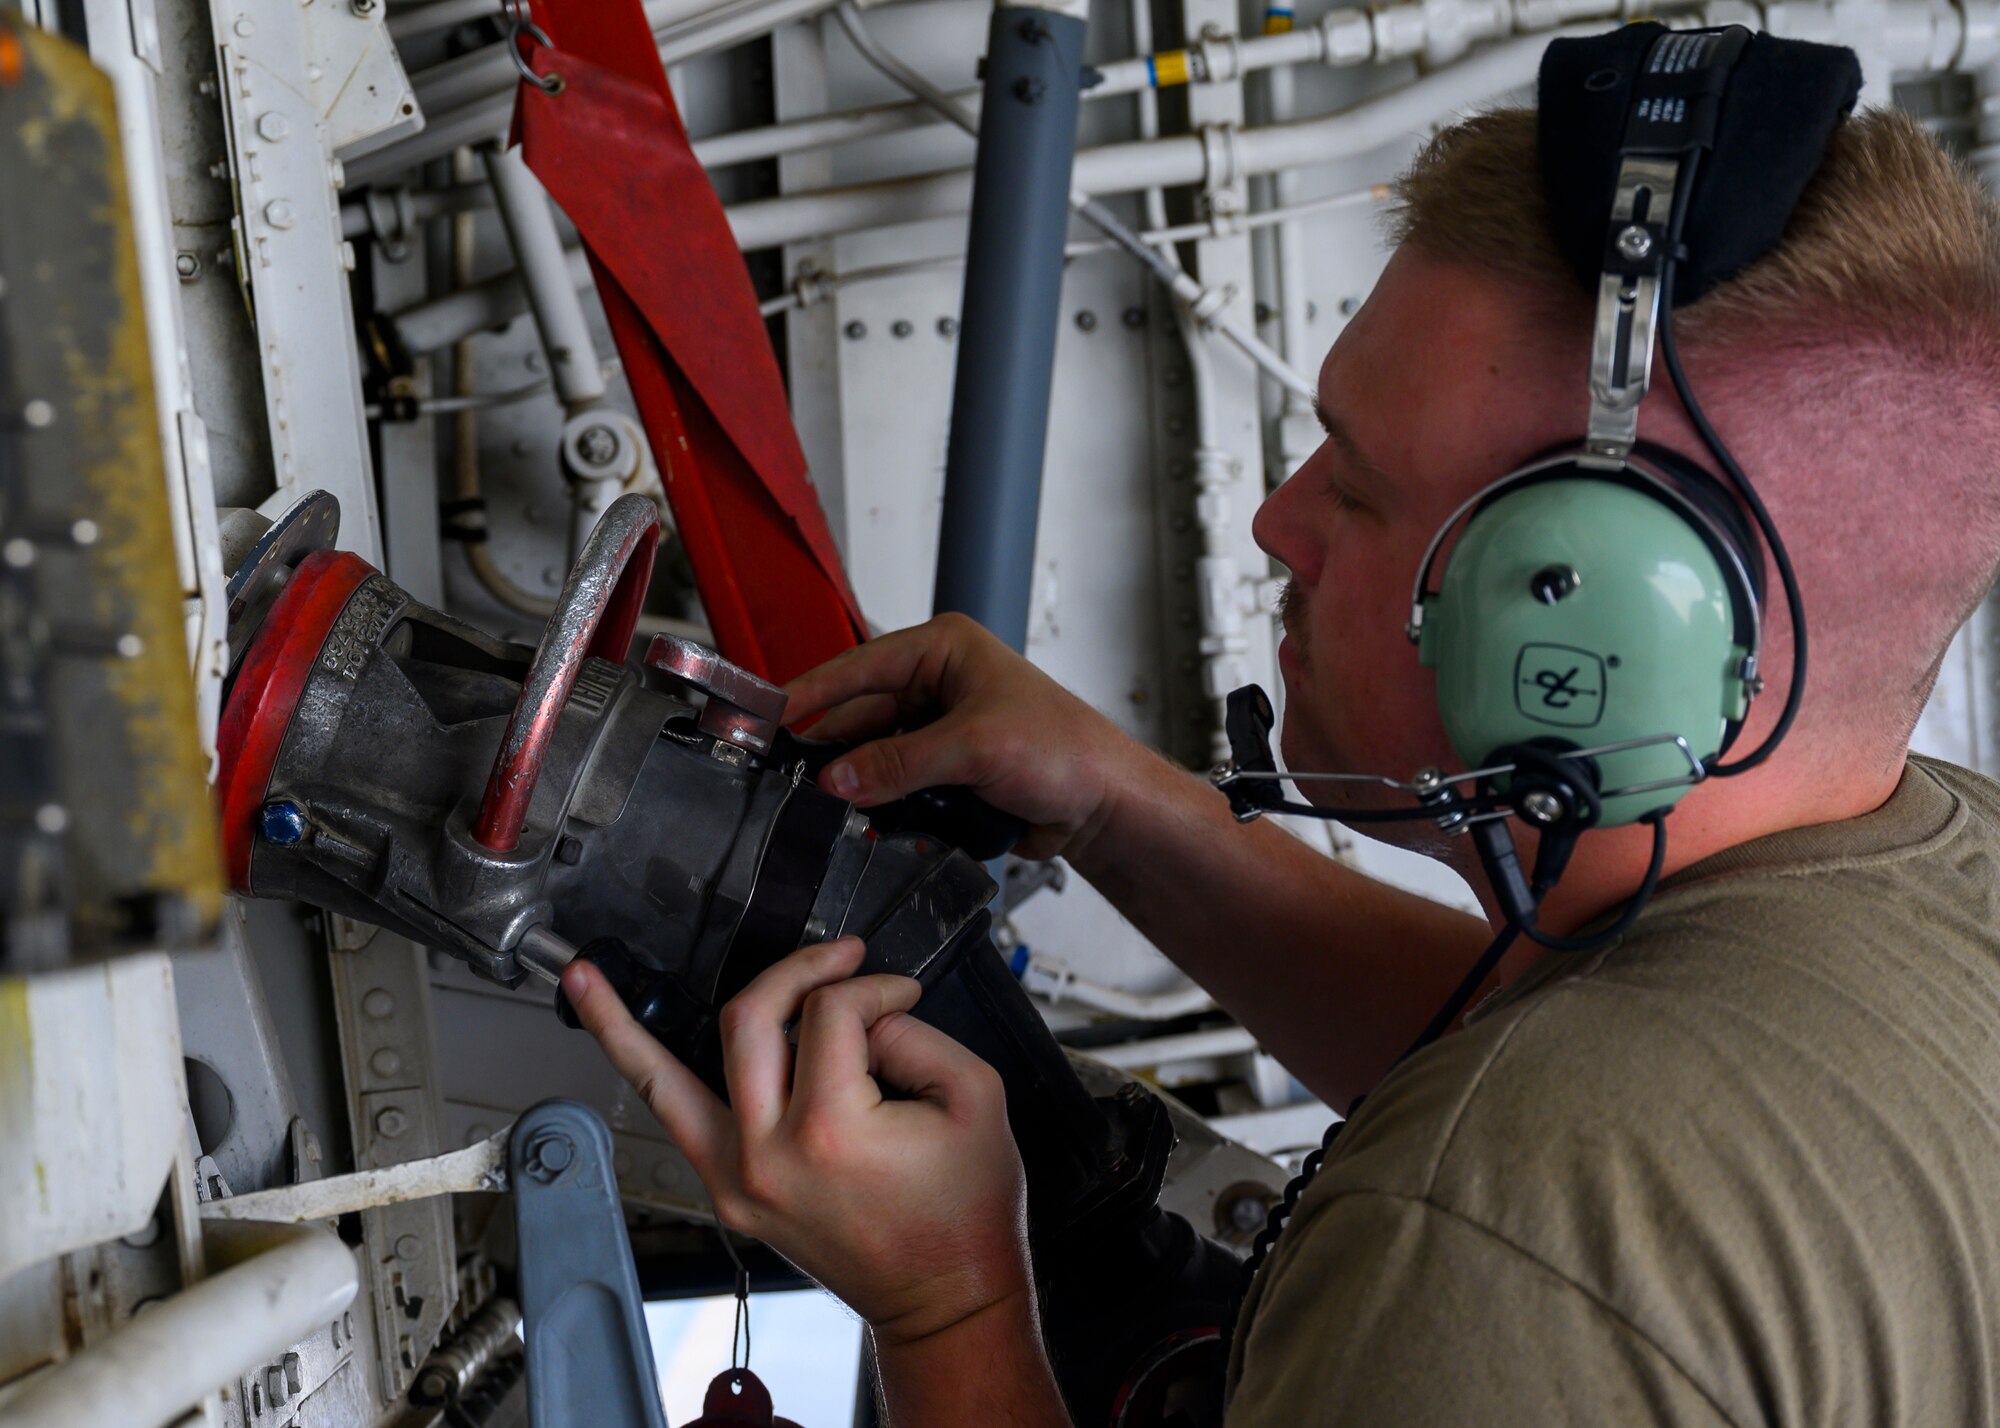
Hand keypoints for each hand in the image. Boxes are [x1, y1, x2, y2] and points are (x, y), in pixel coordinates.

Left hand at [560, 937, 1031, 1347]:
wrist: (944, 1298)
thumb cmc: (964, 1214)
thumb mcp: (974, 1099)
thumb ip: (916, 1034)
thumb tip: (866, 1012)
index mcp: (829, 1130)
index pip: (835, 1013)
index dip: (878, 988)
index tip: (903, 997)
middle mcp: (766, 1154)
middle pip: (751, 1018)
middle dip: (801, 970)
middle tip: (840, 957)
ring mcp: (735, 1177)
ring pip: (666, 1076)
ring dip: (620, 1021)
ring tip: (584, 973)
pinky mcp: (727, 1189)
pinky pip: (674, 1117)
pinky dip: (637, 1067)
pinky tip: (604, 1024)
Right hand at [784, 613, 1149, 860]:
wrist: (1103, 805)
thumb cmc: (1062, 751)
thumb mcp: (974, 748)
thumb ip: (900, 762)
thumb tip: (837, 779)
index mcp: (944, 649)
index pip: (861, 664)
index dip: (812, 690)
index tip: (768, 712)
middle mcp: (937, 682)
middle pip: (861, 715)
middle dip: (834, 751)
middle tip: (792, 781)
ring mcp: (940, 727)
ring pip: (875, 755)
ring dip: (859, 783)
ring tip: (827, 809)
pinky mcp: (945, 769)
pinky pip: (896, 783)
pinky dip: (882, 803)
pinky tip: (868, 821)